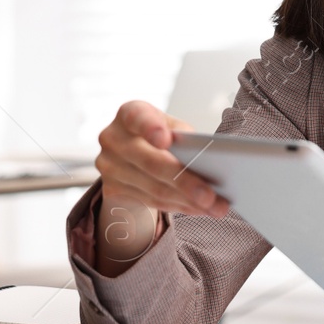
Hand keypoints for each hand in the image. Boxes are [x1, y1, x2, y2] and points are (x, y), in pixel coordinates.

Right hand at [95, 100, 228, 217]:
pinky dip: (179, 207)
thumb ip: (184, 136)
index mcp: (130, 113)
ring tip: (215, 207)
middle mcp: (113, 139)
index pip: (138, 118)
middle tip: (211, 196)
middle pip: (152, 164)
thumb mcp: (171, 125)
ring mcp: (109, 166)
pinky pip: (152, 202)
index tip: (165, 140)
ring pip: (154, 189)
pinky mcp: (112, 189)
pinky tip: (199, 209)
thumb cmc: (160, 132)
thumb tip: (207, 162)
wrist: (132, 149)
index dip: (151, 129)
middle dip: (185, 182)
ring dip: (188, 202)